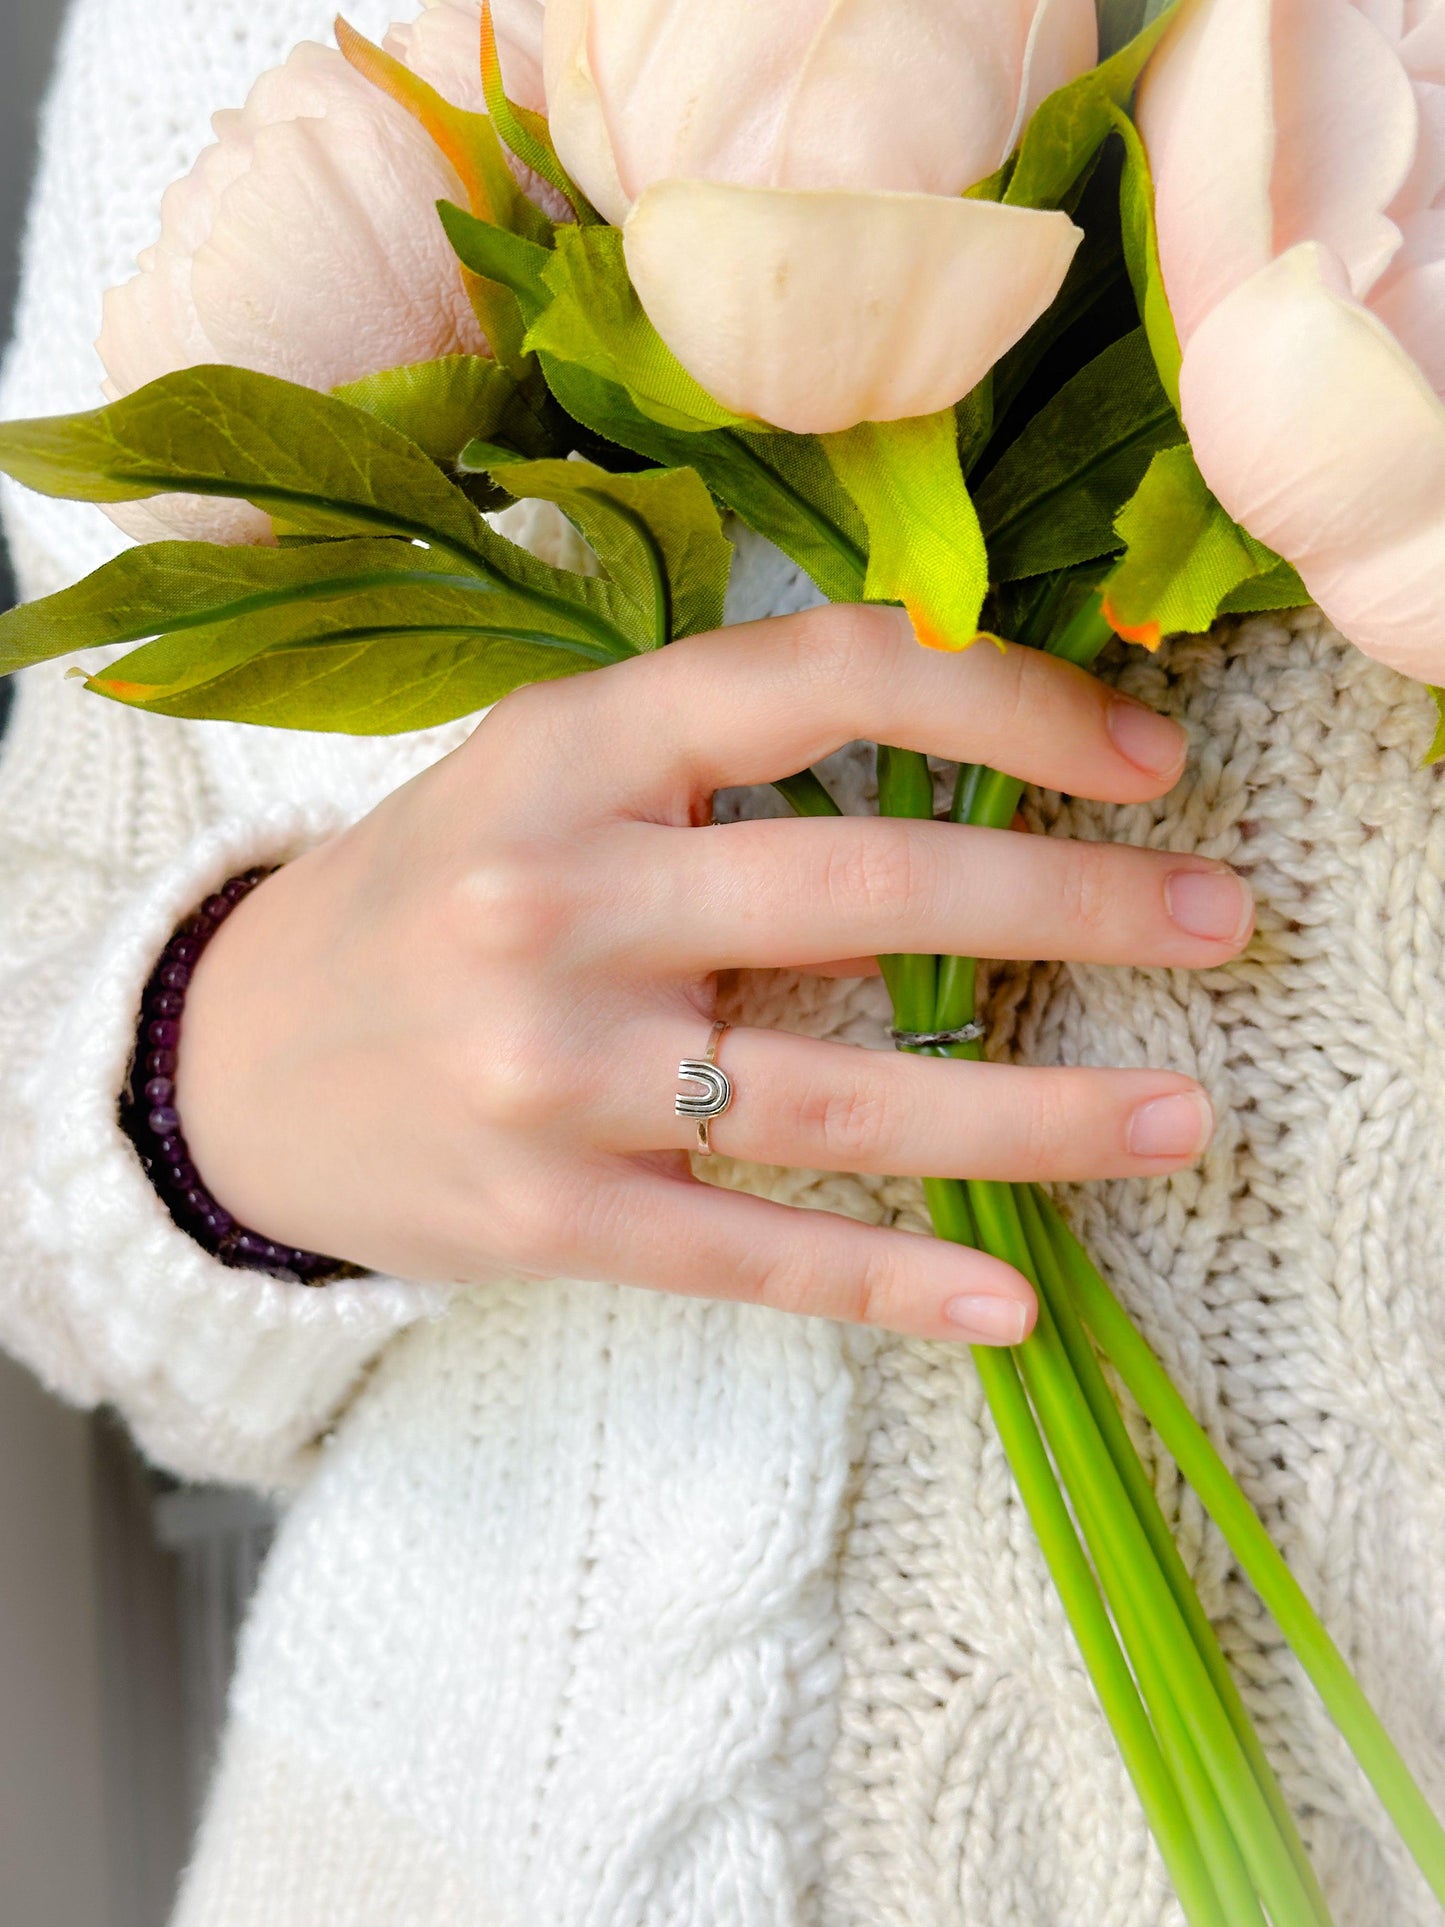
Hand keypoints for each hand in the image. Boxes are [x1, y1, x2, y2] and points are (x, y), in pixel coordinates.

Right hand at [174, 606, 1251, 1344]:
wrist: (227, 1060)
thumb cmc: (419, 900)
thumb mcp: (534, 780)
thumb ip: (712, 766)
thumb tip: (961, 780)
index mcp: (561, 752)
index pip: (819, 680)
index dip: (1003, 699)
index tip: (1141, 754)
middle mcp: (553, 902)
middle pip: (863, 890)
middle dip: (1074, 900)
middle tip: (1220, 919)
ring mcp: (550, 1075)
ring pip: (837, 1102)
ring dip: (1034, 1117)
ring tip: (1177, 1116)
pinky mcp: (549, 1221)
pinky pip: (751, 1259)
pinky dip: (891, 1286)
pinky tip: (1010, 1301)